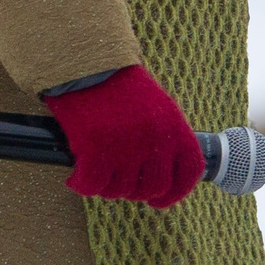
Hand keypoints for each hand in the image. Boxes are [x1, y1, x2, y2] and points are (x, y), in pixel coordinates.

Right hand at [41, 65, 204, 208]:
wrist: (89, 63)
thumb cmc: (119, 86)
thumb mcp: (156, 109)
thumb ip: (163, 140)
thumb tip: (160, 177)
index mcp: (174, 127)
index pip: (188, 173)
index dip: (175, 194)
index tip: (159, 201)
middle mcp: (155, 141)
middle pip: (151, 188)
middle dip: (134, 191)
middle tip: (117, 181)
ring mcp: (126, 147)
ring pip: (120, 190)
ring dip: (106, 188)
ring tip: (95, 173)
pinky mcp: (96, 149)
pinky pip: (91, 185)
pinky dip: (81, 185)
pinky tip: (76, 177)